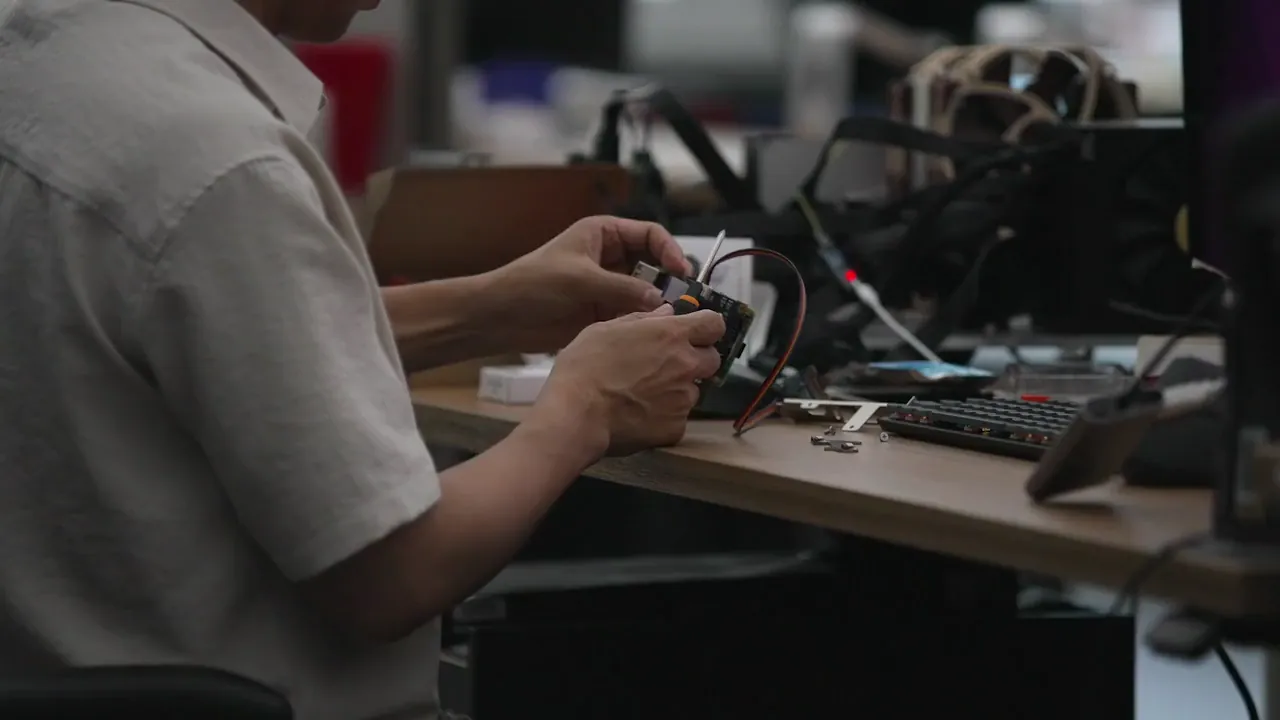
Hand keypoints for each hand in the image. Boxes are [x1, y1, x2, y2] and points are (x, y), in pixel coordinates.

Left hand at [492, 216, 693, 351]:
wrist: (502, 317)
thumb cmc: (532, 284)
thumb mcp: (580, 279)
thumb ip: (623, 289)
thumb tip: (661, 300)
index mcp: (603, 234)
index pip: (649, 235)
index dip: (669, 250)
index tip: (681, 270)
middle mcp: (609, 258)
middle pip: (653, 264)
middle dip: (669, 279)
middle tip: (684, 299)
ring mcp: (607, 286)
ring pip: (646, 292)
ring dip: (659, 303)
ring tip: (672, 318)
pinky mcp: (603, 312)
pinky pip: (633, 313)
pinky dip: (644, 321)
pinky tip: (653, 331)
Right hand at [529, 306, 726, 457]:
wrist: (576, 414)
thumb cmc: (584, 366)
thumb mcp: (605, 330)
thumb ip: (642, 320)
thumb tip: (667, 313)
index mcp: (672, 335)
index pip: (714, 324)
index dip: (707, 327)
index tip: (695, 333)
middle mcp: (686, 365)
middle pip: (712, 359)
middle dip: (696, 360)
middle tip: (668, 365)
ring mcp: (684, 399)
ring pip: (692, 391)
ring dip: (677, 390)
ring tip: (644, 395)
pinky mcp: (676, 428)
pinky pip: (677, 419)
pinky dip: (664, 417)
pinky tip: (639, 416)